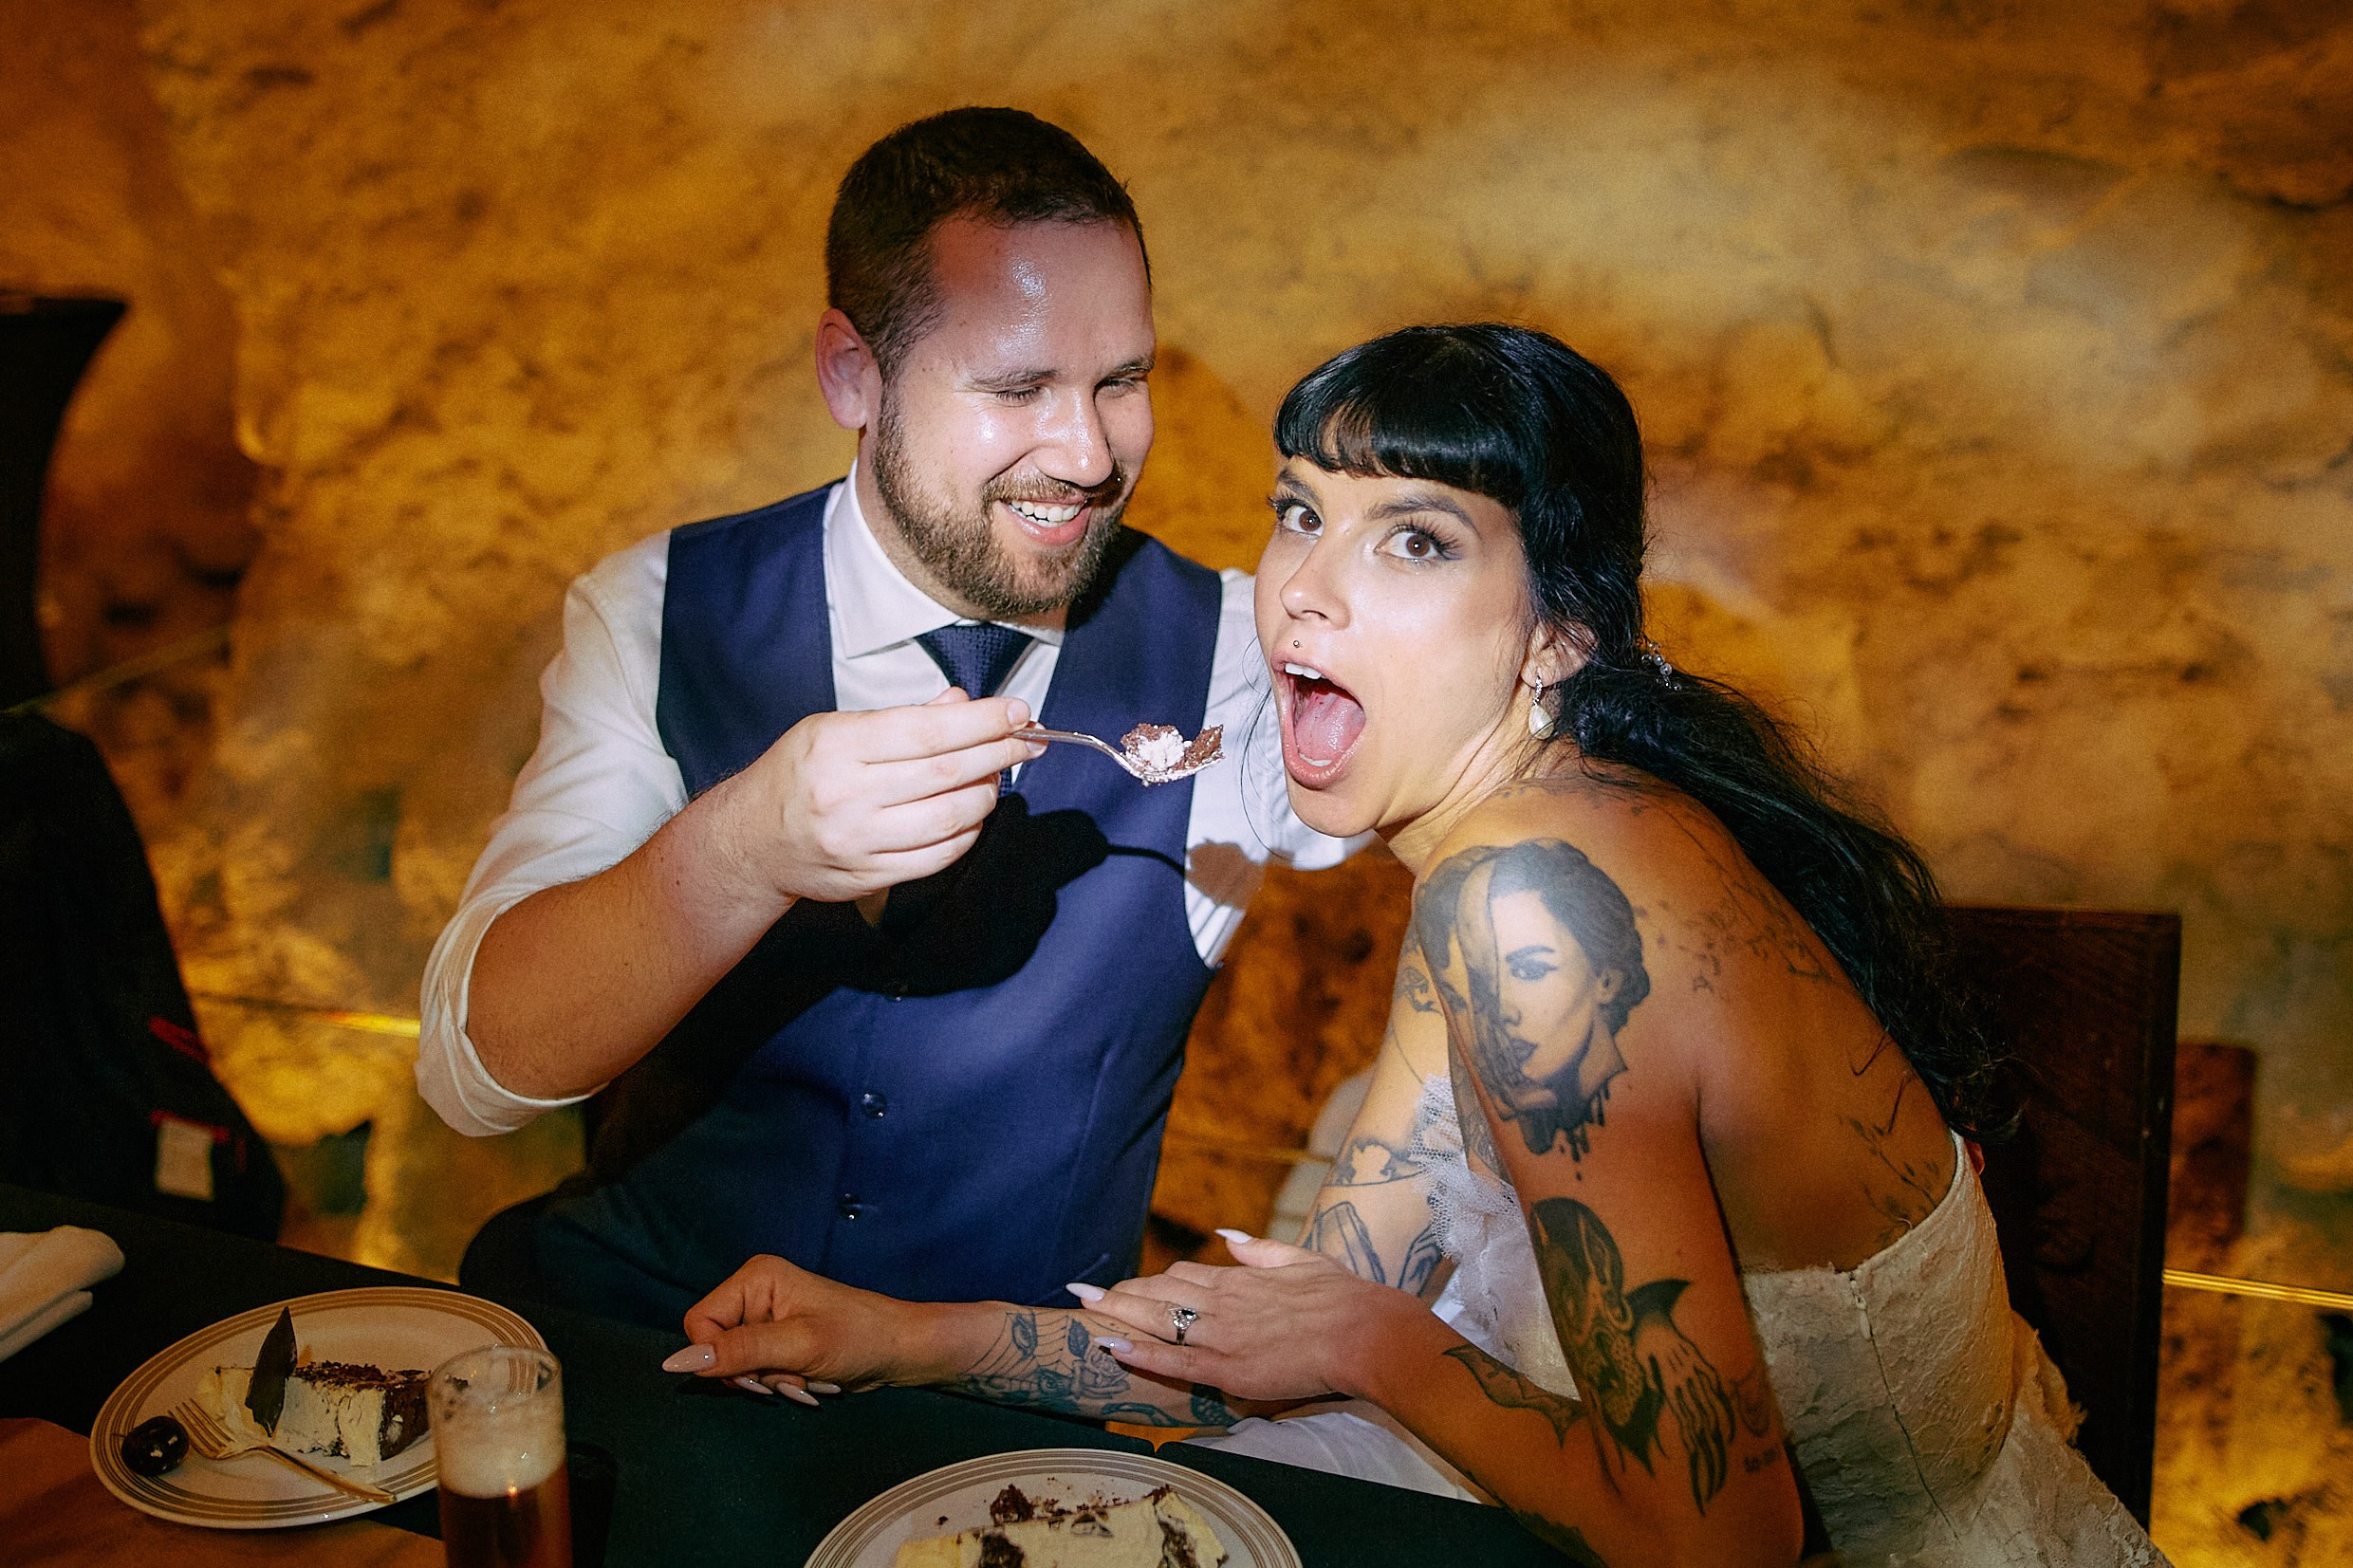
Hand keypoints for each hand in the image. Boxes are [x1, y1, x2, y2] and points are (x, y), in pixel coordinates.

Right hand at [664, 1254, 925, 1404]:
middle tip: (791, 1377)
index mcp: (755, 1278)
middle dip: (752, 1373)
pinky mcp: (777, 1341)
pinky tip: (807, 1381)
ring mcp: (765, 1318)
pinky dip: (779, 1383)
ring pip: (736, 1366)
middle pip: (716, 1348)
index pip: (698, 1323)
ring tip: (805, 1378)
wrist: (898, 1350)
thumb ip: (738, 1352)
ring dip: (769, 1382)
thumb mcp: (797, 1346)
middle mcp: (754, 1294)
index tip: (756, 1374)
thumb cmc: (858, 1338)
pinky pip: (756, 1371)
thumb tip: (677, 1363)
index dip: (717, 1357)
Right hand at [720, 690, 1044, 904]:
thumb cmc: (798, 775)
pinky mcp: (870, 876)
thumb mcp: (836, 729)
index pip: (929, 731)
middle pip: (946, 773)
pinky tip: (973, 813)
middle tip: (1028, 740)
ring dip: (987, 794)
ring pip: (950, 818)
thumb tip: (962, 704)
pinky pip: (939, 856)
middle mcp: (847, 795)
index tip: (1018, 711)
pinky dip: (968, 833)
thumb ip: (902, 718)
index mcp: (837, 746)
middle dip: (999, 753)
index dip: (983, 721)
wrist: (751, 842)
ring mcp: (859, 842)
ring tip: (996, 776)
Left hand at [1078, 1232, 1430, 1402]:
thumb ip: (1259, 1249)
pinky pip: (1173, 1361)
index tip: (1126, 1282)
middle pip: (1158, 1294)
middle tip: (1082, 1291)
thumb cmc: (1341, 1297)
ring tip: (1082, 1310)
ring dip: (1116, 1313)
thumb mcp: (1301, 1258)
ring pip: (1157, 1321)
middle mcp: (1222, 1303)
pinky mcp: (1228, 1369)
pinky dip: (1139, 1352)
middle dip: (1118, 1292)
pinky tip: (1110, 1345)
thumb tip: (1227, 1237)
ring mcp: (1222, 1336)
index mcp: (1240, 1280)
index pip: (1182, 1276)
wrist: (1363, 1332)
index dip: (1150, 1280)